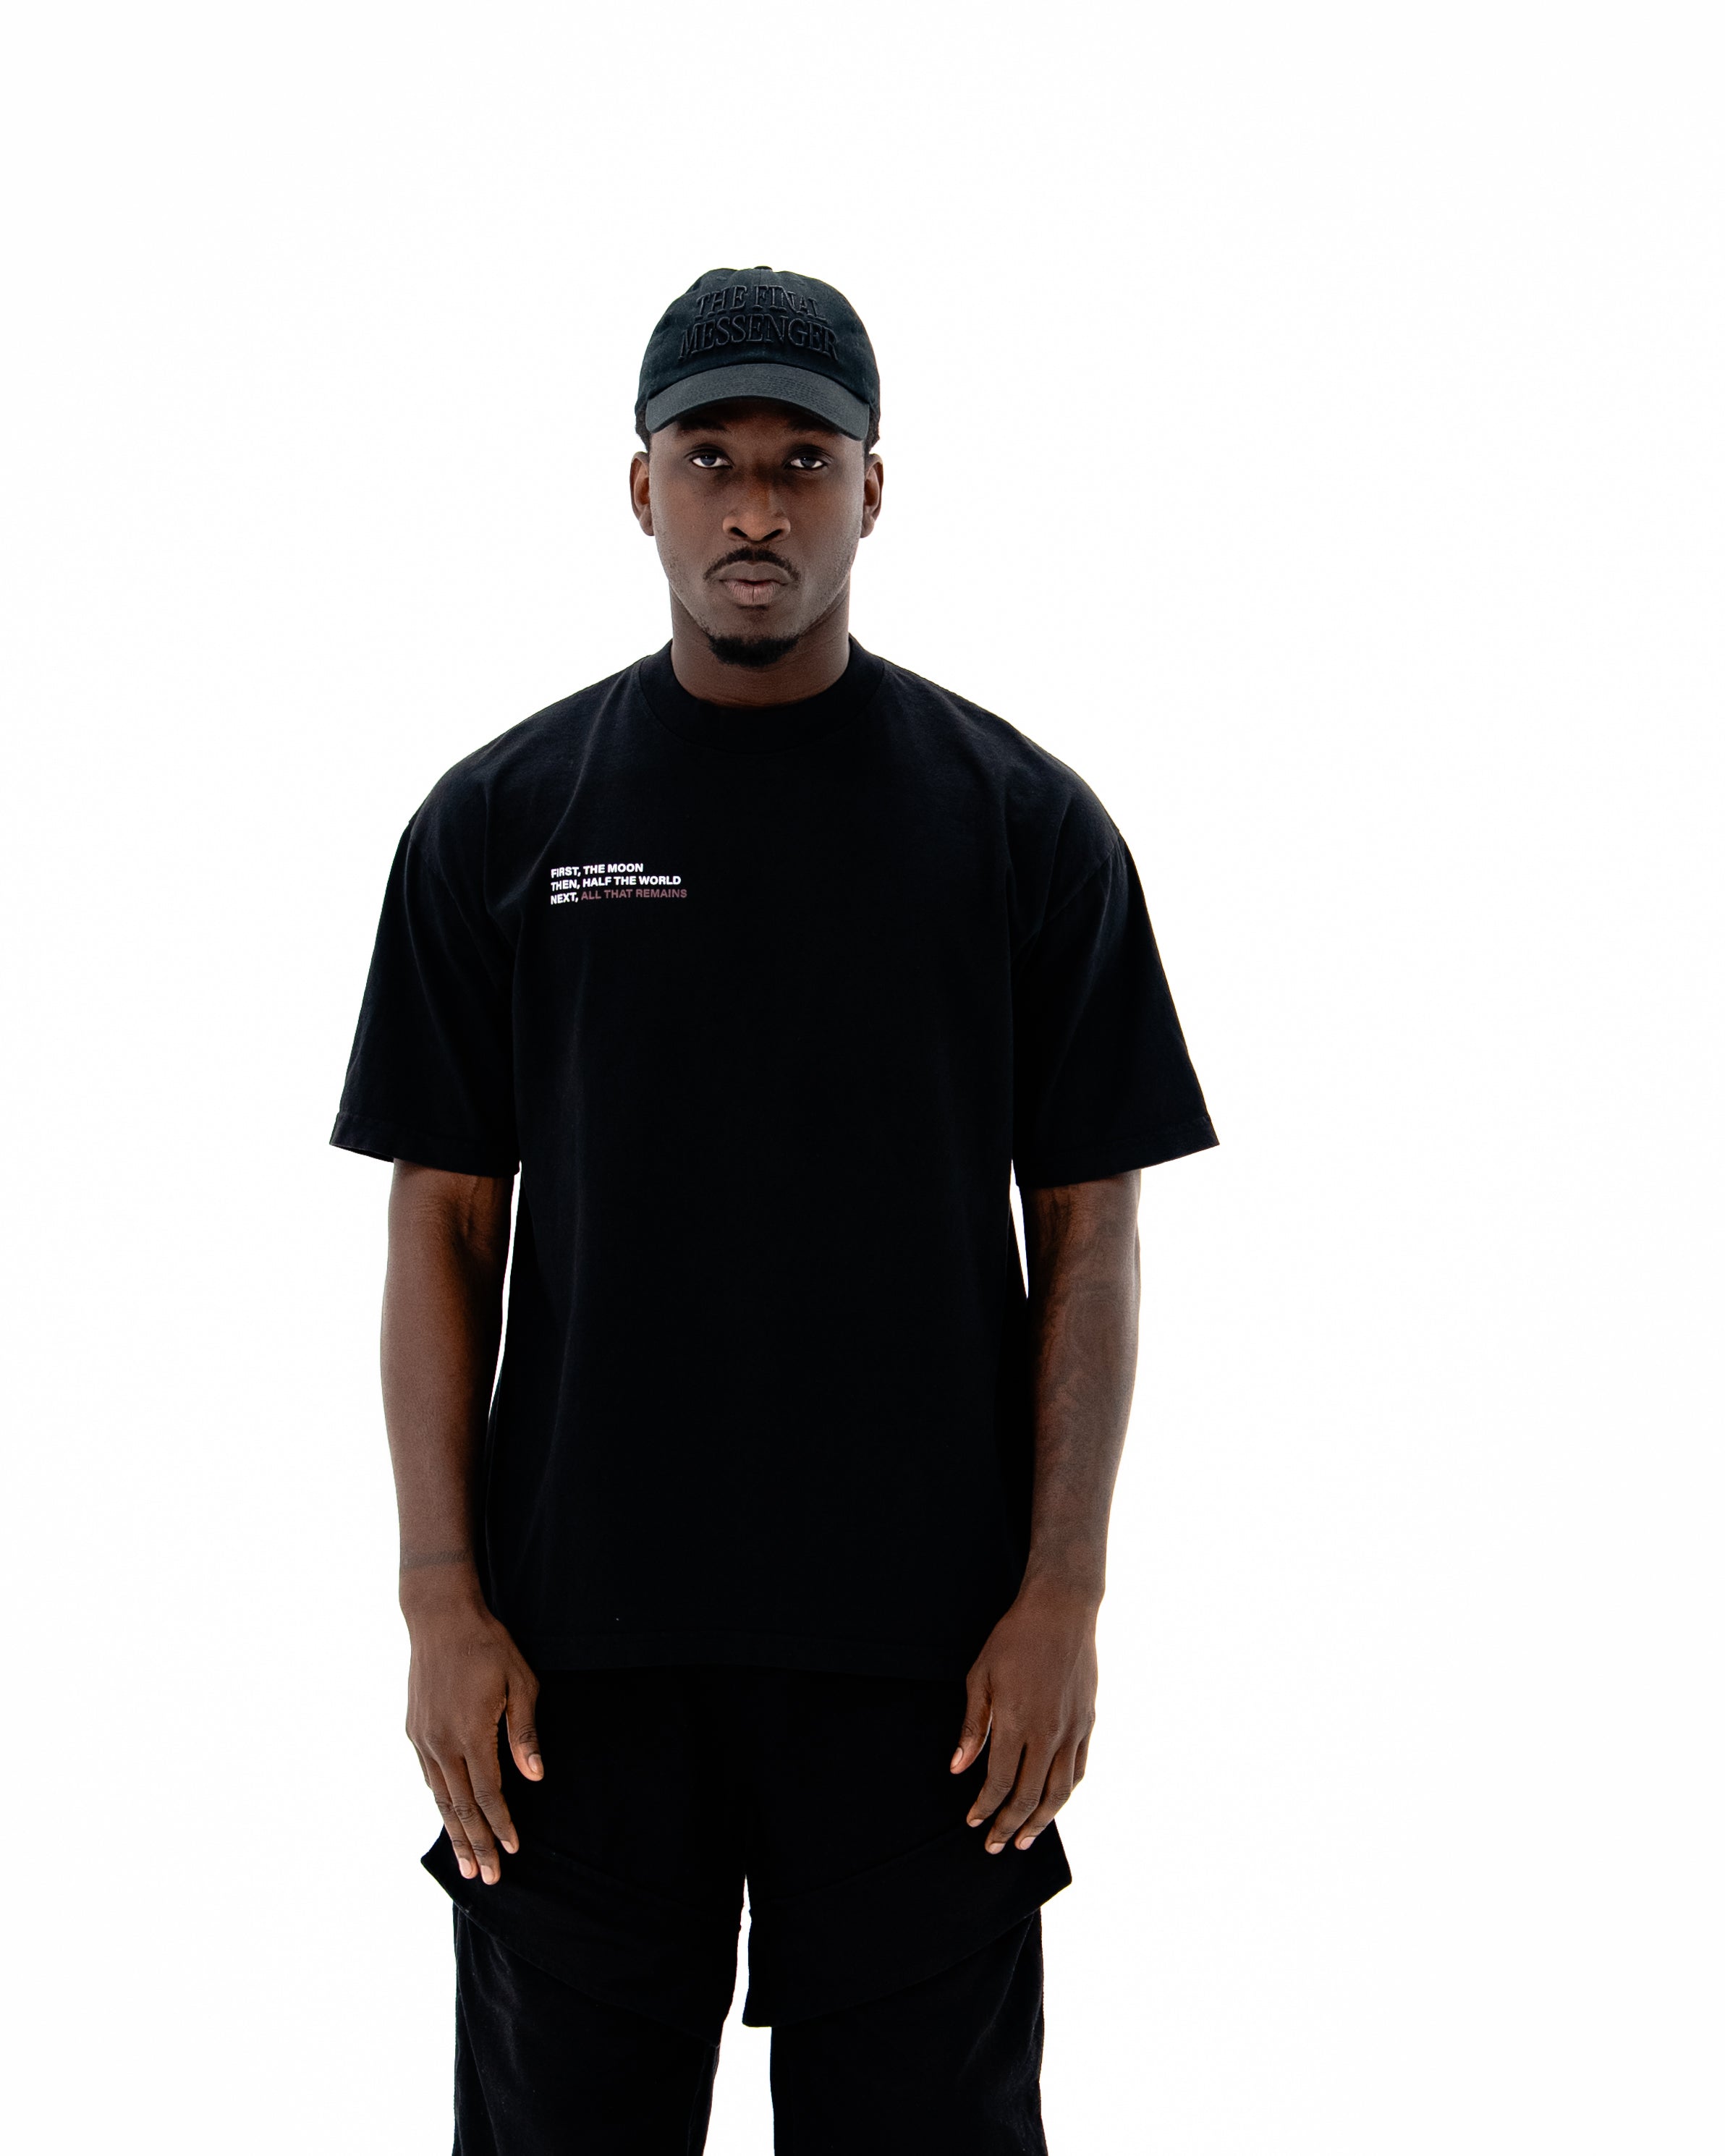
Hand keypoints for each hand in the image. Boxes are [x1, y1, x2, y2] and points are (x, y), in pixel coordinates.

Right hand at [402, 1567, 542, 1884]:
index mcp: (471, 1734)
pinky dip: (440, 1802)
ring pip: (441, 1798)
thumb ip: (525, 1732)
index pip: (489, 1794)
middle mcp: (442, 1744)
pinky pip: (428, 1777)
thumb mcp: (520, 1682)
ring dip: (454, 1832)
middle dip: (476, 1844)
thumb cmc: (487, 1647)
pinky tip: (449, 1817)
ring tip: (465, 1864)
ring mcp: (424, 1739)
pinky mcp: (414, 1731)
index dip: (501, 1825)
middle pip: (462, 1807)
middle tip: (487, 1877)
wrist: (439, 1619)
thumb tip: (534, 1776)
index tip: (512, 1850)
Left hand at [950, 1576, 1097, 1852]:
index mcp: (1017, 1723)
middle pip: (1029, 1796)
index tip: (973, 1821)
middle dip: (1009, 1826)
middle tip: (995, 1845)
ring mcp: (1072, 1730)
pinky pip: (1078, 1770)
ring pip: (1059, 1792)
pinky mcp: (1087, 1722)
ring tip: (1026, 1839)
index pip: (999, 1782)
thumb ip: (973, 1727)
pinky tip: (1053, 1802)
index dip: (985, 1807)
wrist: (1061, 1610)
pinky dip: (1065, 1793)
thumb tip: (959, 1768)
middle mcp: (1048, 1733)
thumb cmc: (1014, 1639)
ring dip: (1041, 1821)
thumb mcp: (980, 1676)